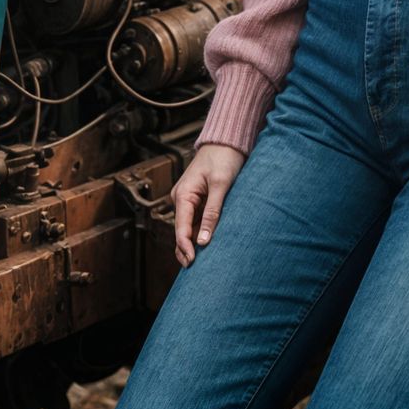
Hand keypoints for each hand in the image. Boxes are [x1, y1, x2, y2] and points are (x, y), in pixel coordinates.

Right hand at [172, 142, 246, 266]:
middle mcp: (182, 198)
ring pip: (189, 226)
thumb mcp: (221, 185)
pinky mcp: (199, 198)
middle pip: (182, 230)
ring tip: (200, 263)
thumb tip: (204, 241)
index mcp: (183, 194)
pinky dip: (200, 232)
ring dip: (193, 242)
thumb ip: (213, 212)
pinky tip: (206, 245)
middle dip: (186, 249)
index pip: (181, 227)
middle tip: (193, 269)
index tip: (192, 262)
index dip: (185, 246)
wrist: (228, 139)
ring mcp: (190, 199)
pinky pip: (197, 219)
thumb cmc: (224, 157)